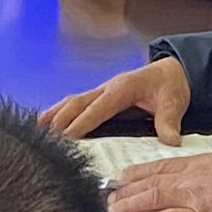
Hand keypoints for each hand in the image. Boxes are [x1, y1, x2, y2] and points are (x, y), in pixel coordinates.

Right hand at [38, 59, 188, 140]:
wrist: (172, 72)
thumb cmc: (170, 86)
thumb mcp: (174, 102)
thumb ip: (169, 121)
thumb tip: (170, 140)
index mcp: (122, 88)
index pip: (98, 108)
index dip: (81, 122)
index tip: (67, 137)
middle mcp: (107, 88)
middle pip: (78, 103)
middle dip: (60, 119)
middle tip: (46, 138)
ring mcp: (102, 91)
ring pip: (72, 101)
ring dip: (55, 114)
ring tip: (37, 128)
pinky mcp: (100, 97)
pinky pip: (77, 103)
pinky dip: (60, 112)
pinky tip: (48, 122)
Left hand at [105, 143, 211, 211]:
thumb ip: (205, 171)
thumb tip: (200, 177)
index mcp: (193, 165)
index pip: (156, 168)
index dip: (134, 175)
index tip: (119, 179)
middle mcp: (187, 178)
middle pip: (147, 184)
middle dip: (123, 192)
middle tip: (104, 199)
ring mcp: (191, 197)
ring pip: (150, 199)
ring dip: (126, 206)